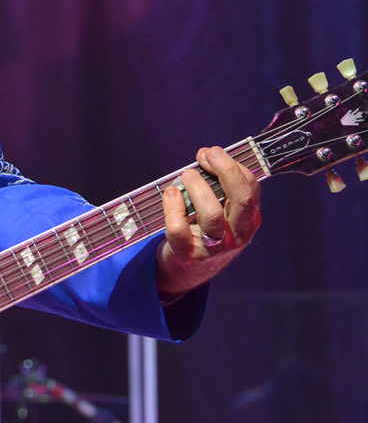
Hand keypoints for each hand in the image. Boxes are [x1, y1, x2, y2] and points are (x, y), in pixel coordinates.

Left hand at [156, 146, 261, 298]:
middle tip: (205, 155)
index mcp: (248, 221)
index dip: (233, 165)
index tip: (212, 152)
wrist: (187, 270)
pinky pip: (179, 229)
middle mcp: (236, 235)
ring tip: (187, 175)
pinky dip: (172, 207)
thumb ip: (218, 187)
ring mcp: (214, 247)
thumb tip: (205, 156)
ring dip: (197, 187)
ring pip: (211, 214)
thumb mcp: (221, 212)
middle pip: (241, 199)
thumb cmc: (203, 231)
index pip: (251, 188)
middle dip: (225, 170)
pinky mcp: (188, 254)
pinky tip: (171, 193)